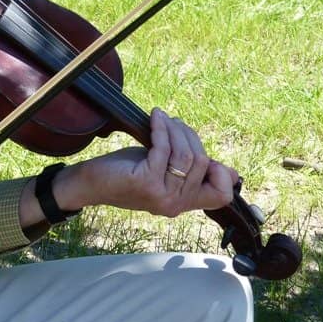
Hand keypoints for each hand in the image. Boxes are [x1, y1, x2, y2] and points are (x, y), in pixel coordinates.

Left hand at [27, 108, 237, 222]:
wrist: (91, 182)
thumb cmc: (127, 172)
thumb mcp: (165, 172)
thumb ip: (191, 171)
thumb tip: (231, 173)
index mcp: (184, 203)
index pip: (221, 196)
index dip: (222, 174)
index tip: (205, 154)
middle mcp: (176, 204)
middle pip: (202, 161)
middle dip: (189, 136)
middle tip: (173, 125)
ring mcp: (162, 195)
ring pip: (186, 154)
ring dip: (176, 130)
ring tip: (163, 120)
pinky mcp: (147, 182)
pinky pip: (164, 148)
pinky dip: (161, 128)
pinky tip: (155, 117)